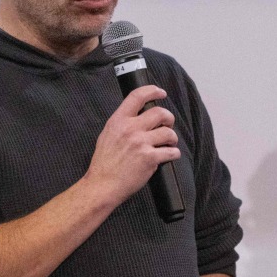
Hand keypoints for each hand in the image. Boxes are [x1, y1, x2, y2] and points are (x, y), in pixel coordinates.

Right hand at [85, 85, 179, 205]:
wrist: (102, 185)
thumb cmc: (104, 163)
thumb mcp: (107, 135)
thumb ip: (122, 124)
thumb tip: (138, 116)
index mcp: (118, 121)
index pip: (137, 96)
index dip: (152, 91)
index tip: (161, 93)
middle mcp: (130, 129)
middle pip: (160, 113)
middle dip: (169, 119)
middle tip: (167, 126)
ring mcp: (141, 143)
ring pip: (169, 133)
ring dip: (172, 138)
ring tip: (169, 144)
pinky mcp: (150, 158)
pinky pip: (172, 152)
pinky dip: (174, 154)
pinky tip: (170, 155)